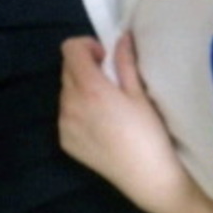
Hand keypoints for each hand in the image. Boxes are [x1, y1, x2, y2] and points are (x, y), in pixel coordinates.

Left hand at [58, 34, 190, 211]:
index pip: (70, 49)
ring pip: (65, 92)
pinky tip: (100, 124)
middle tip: (110, 81)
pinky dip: (77, 109)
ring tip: (105, 105)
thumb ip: (126, 61)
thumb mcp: (139, 93)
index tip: (105, 58)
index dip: (87, 46)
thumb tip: (122, 36)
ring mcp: (64, 125)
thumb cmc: (148, 132)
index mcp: (89, 88)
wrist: (146, 176)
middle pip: (67, 69)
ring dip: (81, 88)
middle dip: (85, 66)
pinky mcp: (65, 141)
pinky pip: (65, 113)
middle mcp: (69, 104)